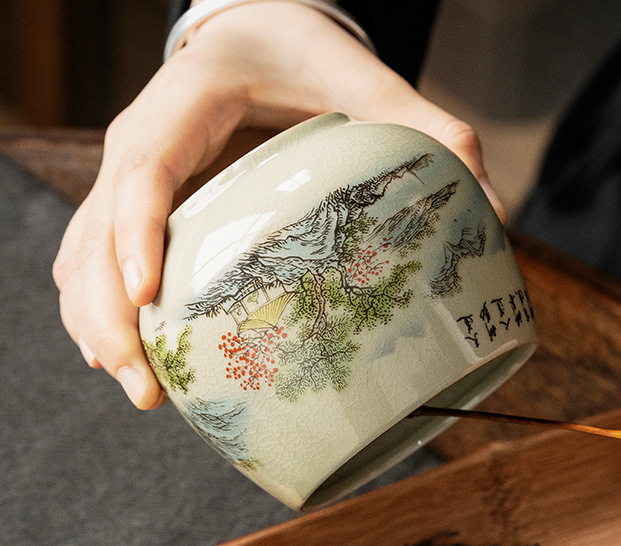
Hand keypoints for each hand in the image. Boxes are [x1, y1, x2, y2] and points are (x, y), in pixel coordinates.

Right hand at [53, 1, 498, 408]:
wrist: (257, 32)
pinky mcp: (138, 204)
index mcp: (191, 98)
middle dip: (107, 313)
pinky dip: (102, 310)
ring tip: (140, 389)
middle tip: (146, 388)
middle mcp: (143, 138)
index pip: (146, 167)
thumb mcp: (369, 79)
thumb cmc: (303, 56)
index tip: (149, 302)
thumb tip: (494, 213)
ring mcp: (132, 174)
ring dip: (97, 325)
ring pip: (80, 254)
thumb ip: (430, 131)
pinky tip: (132, 356)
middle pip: (93, 230)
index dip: (133, 234)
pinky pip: (94, 260)